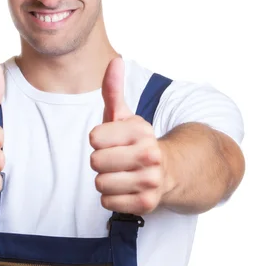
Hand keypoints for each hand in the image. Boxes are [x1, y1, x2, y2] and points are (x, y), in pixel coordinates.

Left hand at [89, 57, 165, 214]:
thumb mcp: (125, 116)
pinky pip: (107, 203)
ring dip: (106, 181)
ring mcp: (150, 181)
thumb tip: (115, 60)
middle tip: (117, 160)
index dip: (99, 140)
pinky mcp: (146, 204)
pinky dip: (112, 198)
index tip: (113, 141)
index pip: (94, 138)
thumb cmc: (136, 143)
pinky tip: (127, 189)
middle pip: (95, 162)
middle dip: (101, 162)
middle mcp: (149, 155)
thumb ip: (113, 90)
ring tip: (122, 174)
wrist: (170, 172)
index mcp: (141, 131)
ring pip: (100, 184)